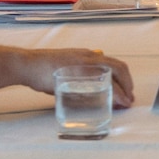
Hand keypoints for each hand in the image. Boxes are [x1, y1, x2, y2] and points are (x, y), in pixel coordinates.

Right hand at [0, 45, 134, 107]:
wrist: (28, 64)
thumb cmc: (43, 69)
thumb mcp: (66, 71)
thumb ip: (78, 79)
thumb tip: (89, 92)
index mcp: (88, 56)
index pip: (113, 64)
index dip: (124, 77)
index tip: (126, 91)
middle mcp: (90, 57)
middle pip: (119, 67)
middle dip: (128, 84)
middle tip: (129, 98)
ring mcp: (85, 63)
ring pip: (115, 72)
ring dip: (124, 88)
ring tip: (126, 101)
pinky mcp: (80, 71)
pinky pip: (103, 81)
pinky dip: (114, 91)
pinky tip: (116, 100)